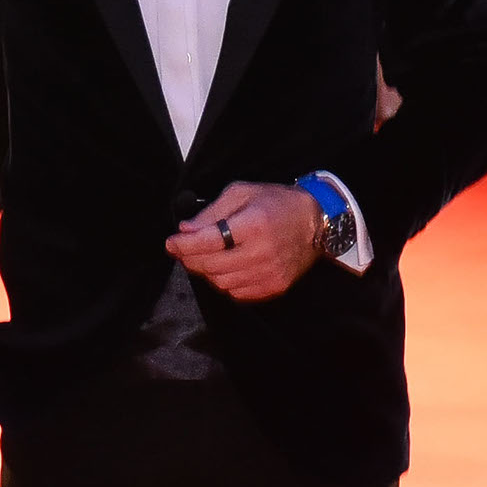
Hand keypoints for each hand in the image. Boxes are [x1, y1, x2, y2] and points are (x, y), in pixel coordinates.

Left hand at [166, 180, 323, 302]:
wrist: (315, 222)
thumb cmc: (276, 203)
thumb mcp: (242, 193)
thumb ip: (212, 212)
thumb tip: (186, 230)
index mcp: (254, 225)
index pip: (209, 241)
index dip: (184, 245)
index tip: (171, 242)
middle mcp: (262, 253)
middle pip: (212, 265)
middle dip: (190, 258)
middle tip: (183, 250)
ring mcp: (269, 273)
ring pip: (221, 282)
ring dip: (206, 271)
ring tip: (205, 257)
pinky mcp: (274, 287)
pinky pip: (237, 293)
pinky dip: (225, 282)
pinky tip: (226, 267)